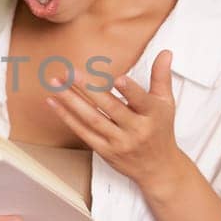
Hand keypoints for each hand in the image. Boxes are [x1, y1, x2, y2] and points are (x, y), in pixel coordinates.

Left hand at [45, 49, 190, 197]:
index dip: (130, 91)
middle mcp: (136, 129)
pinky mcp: (105, 151)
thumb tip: (165, 52)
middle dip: (89, 89)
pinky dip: (68, 117)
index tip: (118, 78)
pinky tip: (54, 102)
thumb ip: (161, 77)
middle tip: (70, 72)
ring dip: (72, 101)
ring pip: (93, 119)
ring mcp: (119, 142)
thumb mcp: (166, 103)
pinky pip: (84, 133)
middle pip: (110, 108)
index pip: (141, 101)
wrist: (158, 168)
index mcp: (152, 114)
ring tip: (56, 84)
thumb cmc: (160, 129)